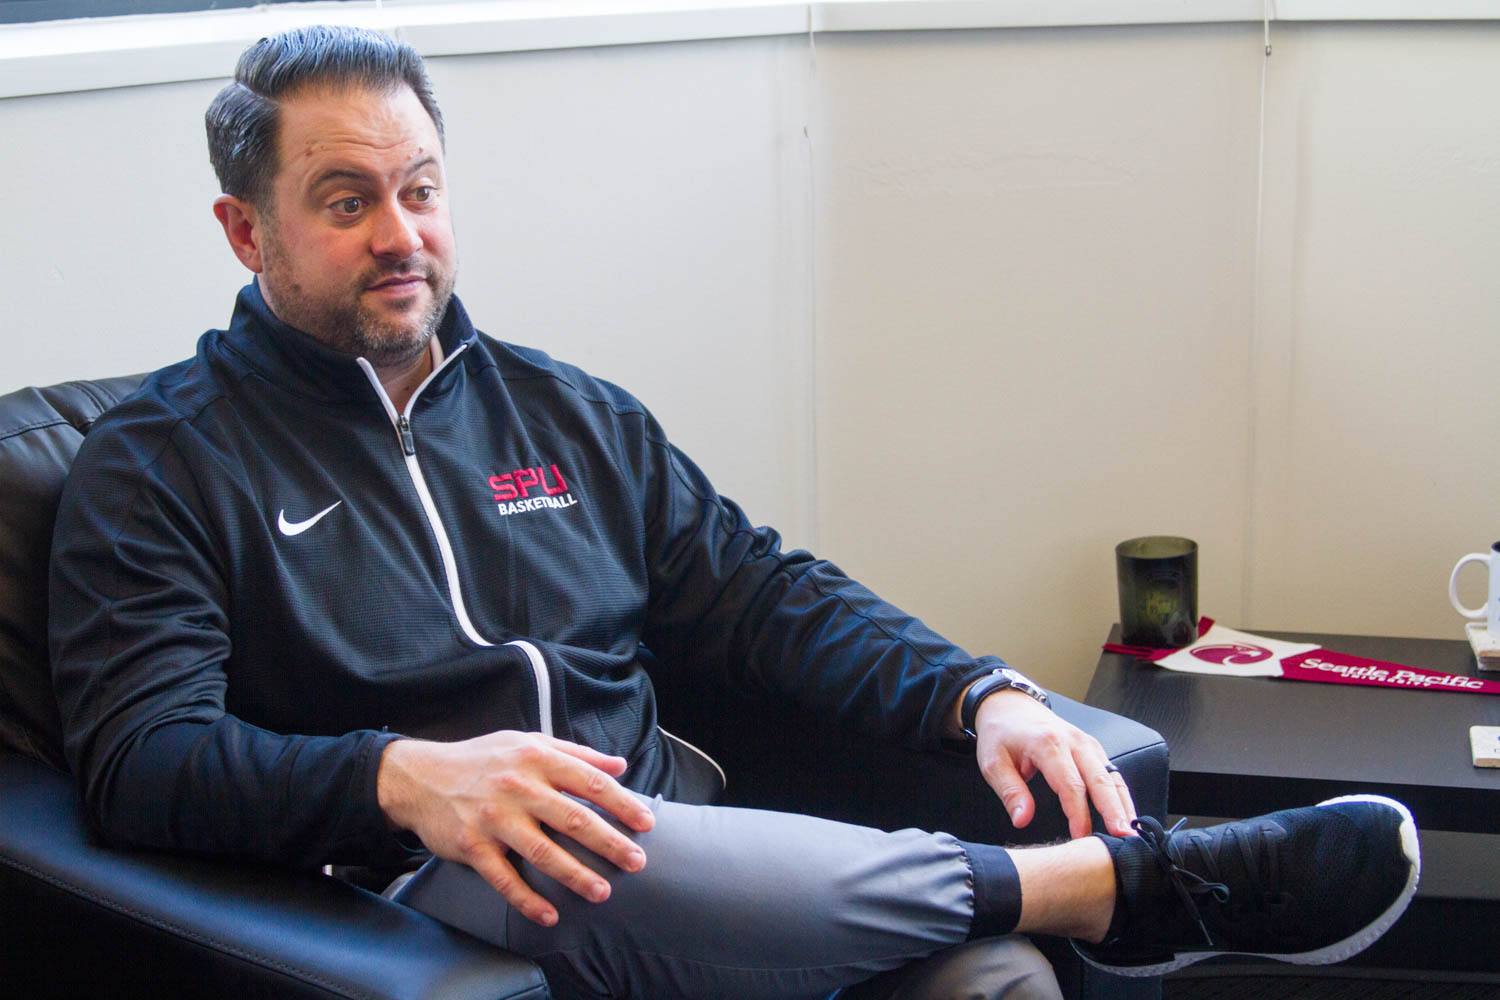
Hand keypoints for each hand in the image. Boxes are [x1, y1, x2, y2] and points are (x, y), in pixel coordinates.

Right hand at [376, 731, 655, 926]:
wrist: (420, 777)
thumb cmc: (483, 759)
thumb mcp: (528, 743)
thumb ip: (576, 754)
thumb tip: (619, 765)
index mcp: (536, 759)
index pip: (589, 782)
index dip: (621, 803)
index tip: (646, 822)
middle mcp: (517, 787)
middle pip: (573, 818)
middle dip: (609, 842)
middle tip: (636, 861)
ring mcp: (493, 818)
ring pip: (543, 852)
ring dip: (576, 875)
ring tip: (602, 892)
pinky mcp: (472, 846)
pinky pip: (504, 878)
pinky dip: (527, 899)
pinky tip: (549, 914)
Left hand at [971, 690, 1136, 839]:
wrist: (1010, 705)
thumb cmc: (1001, 734)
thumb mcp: (993, 763)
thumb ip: (1010, 792)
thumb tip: (1022, 820)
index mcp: (1048, 744)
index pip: (1070, 785)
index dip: (1078, 814)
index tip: (1081, 838)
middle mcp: (1074, 741)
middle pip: (1100, 780)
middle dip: (1114, 811)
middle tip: (1126, 838)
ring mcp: (1087, 743)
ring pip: (1112, 777)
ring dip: (1124, 805)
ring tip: (1133, 833)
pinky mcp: (1092, 748)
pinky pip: (1111, 773)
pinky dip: (1121, 795)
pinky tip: (1127, 816)